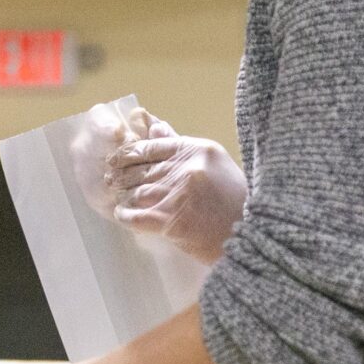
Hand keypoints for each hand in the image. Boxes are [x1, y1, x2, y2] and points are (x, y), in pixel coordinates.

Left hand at [103, 118, 248, 262]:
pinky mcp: (169, 219)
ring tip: (119, 196)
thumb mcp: (216, 163)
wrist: (252, 235)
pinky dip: (125, 215)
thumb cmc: (236, 200)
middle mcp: (185, 168)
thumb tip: (154, 128)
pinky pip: (135, 215)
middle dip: (121, 173)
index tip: (118, 157)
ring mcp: (176, 193)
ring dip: (124, 194)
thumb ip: (182, 146)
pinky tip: (121, 214)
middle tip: (111, 178)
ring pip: (136, 190)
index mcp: (197, 150)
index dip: (129, 151)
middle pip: (140, 167)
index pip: (151, 144)